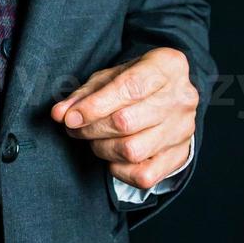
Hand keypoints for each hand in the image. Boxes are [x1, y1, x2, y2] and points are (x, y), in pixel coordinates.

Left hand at [51, 47, 197, 189]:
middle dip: (91, 128)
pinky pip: (143, 176)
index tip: (70, 118)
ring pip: (132, 151)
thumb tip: (59, 115)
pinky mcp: (180, 156)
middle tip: (76, 128)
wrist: (168, 96)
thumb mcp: (108, 77)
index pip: (129, 88)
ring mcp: (184, 129)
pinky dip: (120, 171)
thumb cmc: (134, 83)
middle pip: (126, 122)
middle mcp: (182, 97)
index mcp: (167, 66)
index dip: (94, 106)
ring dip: (102, 149)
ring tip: (96, 139)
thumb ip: (82, 95)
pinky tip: (114, 156)